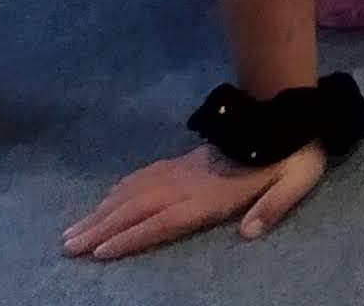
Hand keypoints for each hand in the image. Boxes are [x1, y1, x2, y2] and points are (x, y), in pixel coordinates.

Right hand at [61, 142, 326, 259]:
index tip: (99, 252)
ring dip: (103, 211)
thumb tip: (249, 233)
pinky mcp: (186, 160)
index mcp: (213, 193)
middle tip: (66, 245)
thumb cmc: (295, 154)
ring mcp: (184, 169)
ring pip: (135, 191)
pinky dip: (121, 188)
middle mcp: (190, 182)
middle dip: (100, 228)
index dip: (132, 236)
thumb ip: (273, 207)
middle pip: (138, 207)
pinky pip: (145, 174)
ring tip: (73, 229)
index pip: (164, 219)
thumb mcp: (296, 181)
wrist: (287, 113)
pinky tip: (106, 198)